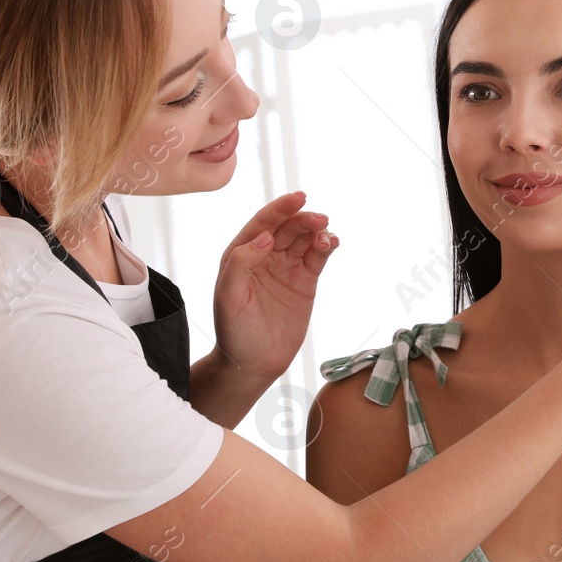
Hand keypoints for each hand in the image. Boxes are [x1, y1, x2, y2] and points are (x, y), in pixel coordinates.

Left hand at [212, 191, 338, 380]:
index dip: (280, 208)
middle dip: (303, 219)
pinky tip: (332, 243)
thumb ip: (241, 263)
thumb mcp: (228, 297)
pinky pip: (317, 257)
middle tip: (320, 220)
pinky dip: (326, 247)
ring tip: (326, 236)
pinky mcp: (304, 282)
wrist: (253, 363)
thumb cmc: (234, 332)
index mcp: (241, 254)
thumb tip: (265, 237)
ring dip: (317, 231)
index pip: (262, 223)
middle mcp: (264, 256)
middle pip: (287, 227)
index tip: (299, 198)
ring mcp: (286, 267)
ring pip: (305, 239)